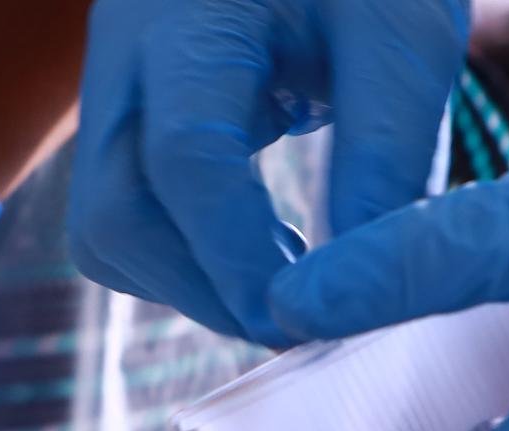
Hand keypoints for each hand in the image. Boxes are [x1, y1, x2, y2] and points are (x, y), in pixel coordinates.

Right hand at [69, 0, 467, 345]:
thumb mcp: (402, 31)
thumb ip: (385, 151)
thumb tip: (356, 288)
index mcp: (185, 15)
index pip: (184, 157)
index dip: (233, 253)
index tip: (298, 317)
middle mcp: (124, 55)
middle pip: (112, 213)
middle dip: (198, 285)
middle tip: (289, 322)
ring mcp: (114, 90)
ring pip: (106, 229)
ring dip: (187, 280)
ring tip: (279, 282)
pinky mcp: (128, 120)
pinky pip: (128, 216)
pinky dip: (187, 254)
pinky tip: (257, 244)